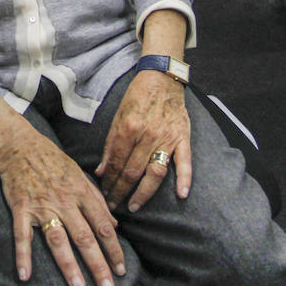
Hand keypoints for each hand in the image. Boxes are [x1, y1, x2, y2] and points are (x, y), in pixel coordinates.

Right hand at [0, 129, 124, 285]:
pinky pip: (22, 235)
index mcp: (81, 193)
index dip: (114, 249)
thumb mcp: (79, 174)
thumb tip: (114, 224)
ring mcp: (42, 206)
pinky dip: (23, 256)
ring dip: (68, 265)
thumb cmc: (52, 160)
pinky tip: (25, 275)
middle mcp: (64, 202)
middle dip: (97, 265)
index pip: (103, 226)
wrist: (19, 145)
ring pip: (58, 240)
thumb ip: (97, 200)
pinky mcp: (21, 209)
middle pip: (84, 237)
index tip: (121, 269)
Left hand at [95, 72, 191, 212]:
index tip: (103, 193)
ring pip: (154, 173)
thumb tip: (100, 170)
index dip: (108, 181)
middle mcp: (146, 136)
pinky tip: (181, 195)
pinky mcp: (182, 138)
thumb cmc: (137, 96)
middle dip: (120, 191)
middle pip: (131, 171)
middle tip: (113, 206)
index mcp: (128, 128)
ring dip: (143, 193)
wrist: (162, 78)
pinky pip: (184, 162)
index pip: (115, 162)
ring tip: (133, 206)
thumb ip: (110, 144)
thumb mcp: (117, 116)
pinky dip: (184, 179)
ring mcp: (166, 138)